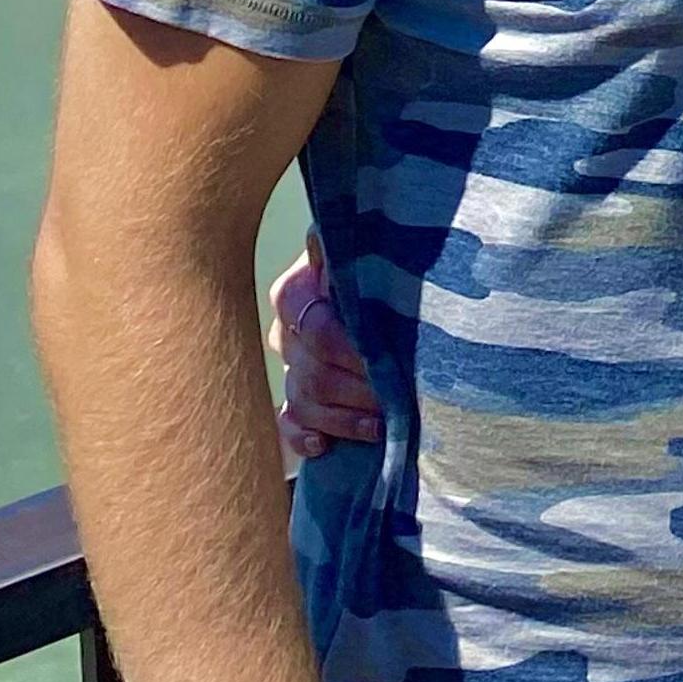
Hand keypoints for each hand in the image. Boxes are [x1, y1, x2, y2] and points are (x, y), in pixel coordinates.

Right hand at [266, 240, 379, 463]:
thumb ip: (351, 249)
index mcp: (297, 291)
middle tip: (395, 394)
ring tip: (384, 421)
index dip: (348, 343)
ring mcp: (290, 369)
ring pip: (304, 401)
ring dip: (345, 416)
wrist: (383, 294)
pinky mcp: (295, 403)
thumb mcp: (371, 251)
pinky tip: (325, 445)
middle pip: (312, 369)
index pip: (312, 322)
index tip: (386, 355)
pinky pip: (289, 426)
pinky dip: (306, 438)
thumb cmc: (380, 268)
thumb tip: (323, 236)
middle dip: (357, 386)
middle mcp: (287, 332)